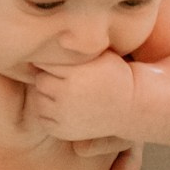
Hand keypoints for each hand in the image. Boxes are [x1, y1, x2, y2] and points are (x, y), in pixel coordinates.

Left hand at [23, 55, 137, 142]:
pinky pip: (43, 118)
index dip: (50, 61)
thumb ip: (76, 47)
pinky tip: (64, 106)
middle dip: (48, 77)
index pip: (43, 63)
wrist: (131, 107)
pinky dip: (48, 112)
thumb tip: (55, 39)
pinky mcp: (63, 130)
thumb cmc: (114, 75)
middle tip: (63, 77)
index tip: (60, 62)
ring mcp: (64, 115)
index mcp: (75, 74)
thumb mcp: (100, 54)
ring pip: (38, 99)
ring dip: (47, 95)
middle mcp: (67, 95)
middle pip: (40, 81)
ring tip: (64, 91)